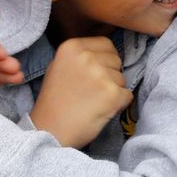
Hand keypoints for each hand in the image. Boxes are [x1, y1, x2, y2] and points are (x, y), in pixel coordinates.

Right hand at [28, 35, 131, 149]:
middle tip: (91, 91)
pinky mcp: (112, 94)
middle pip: (116, 60)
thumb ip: (79, 55)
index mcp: (72, 47)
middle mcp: (86, 57)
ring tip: (92, 102)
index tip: (94, 74)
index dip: (104, 60)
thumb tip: (105, 53)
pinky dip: (119, 104)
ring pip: (122, 78)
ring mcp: (100, 75)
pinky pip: (127, 95)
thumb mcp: (58, 67)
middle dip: (109, 75)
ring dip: (113, 90)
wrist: (49, 132)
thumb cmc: (54, 102)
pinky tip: (101, 110)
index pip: (106, 44)